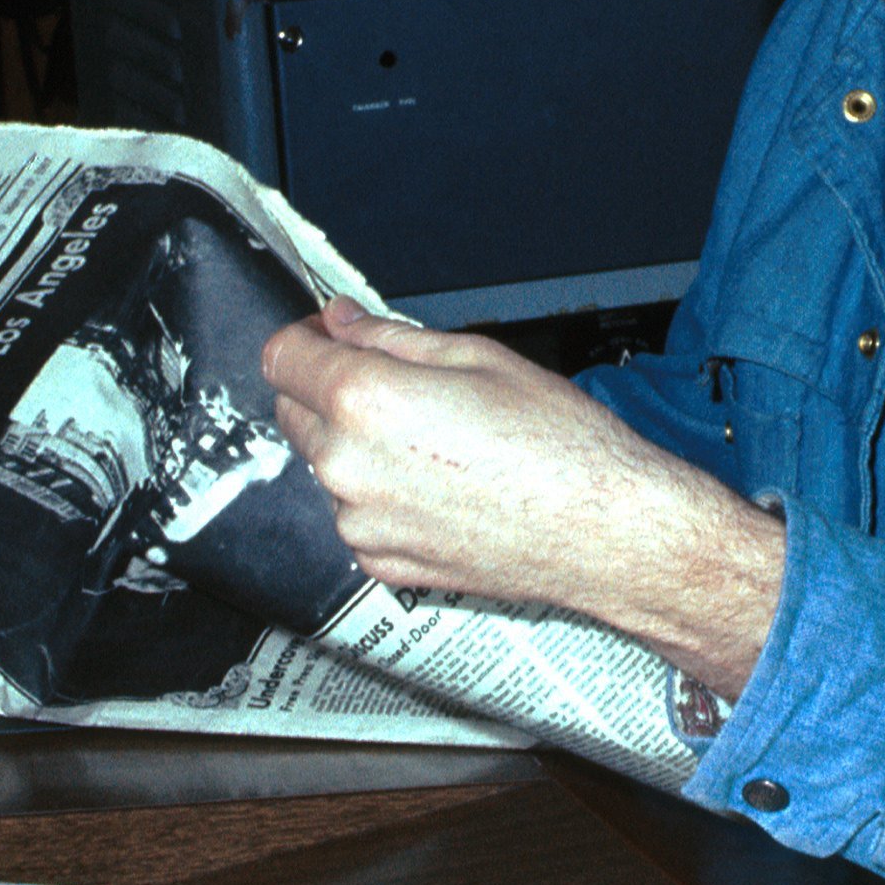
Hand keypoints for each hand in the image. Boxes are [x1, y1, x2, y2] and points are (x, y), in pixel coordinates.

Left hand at [261, 298, 784, 694]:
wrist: (603, 530)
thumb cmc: (559, 441)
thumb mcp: (478, 357)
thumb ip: (392, 337)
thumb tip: (343, 322)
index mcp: (366, 400)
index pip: (281, 358)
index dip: (305, 339)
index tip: (331, 336)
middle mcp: (347, 466)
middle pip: (295, 411)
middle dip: (330, 389)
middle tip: (400, 384)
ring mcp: (360, 522)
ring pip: (328, 464)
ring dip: (357, 445)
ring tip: (437, 441)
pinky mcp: (381, 562)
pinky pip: (356, 514)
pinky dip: (381, 495)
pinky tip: (442, 485)